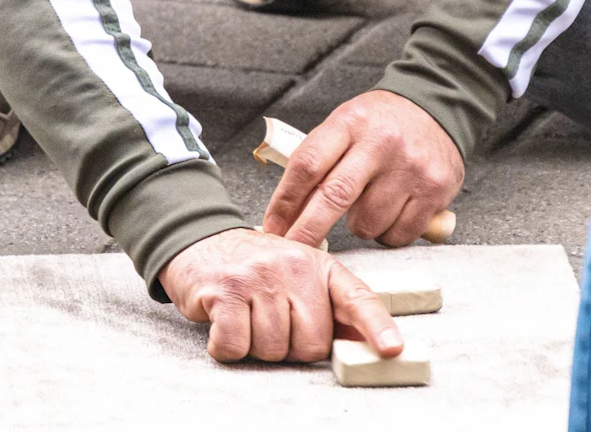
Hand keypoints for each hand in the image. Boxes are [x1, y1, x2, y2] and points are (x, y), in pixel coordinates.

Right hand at [158, 228, 401, 363]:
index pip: (355, 297)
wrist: (198, 241)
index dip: (376, 326)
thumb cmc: (253, 270)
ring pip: (272, 350)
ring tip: (246, 317)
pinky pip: (236, 347)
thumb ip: (328, 309)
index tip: (392, 349)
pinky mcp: (226, 291)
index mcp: (318, 265)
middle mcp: (292, 266)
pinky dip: (226, 347)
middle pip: (310, 344)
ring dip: (254, 346)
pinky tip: (223, 323)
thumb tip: (365, 344)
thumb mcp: (296, 277)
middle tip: (269, 321)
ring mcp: (259, 277)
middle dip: (288, 347)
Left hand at [262, 89, 463, 246]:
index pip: (308, 164)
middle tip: (294, 249)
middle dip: (307, 230)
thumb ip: (318, 159)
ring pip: (367, 223)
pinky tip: (391, 211)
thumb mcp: (345, 123)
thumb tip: (286, 212)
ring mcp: (410, 168)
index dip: (285, 201)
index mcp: (350, 123)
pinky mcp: (435, 191)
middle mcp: (380, 144)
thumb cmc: (380, 123)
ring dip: (359, 226)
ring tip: (368, 204)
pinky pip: (398, 234)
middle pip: (334, 196)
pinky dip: (387, 233)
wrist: (435, 107)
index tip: (273, 226)